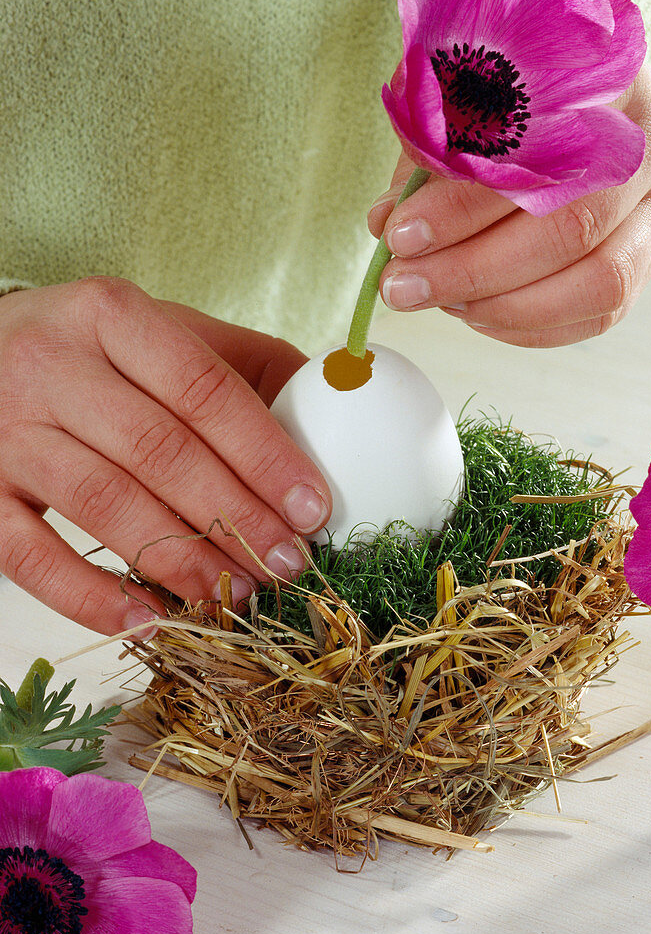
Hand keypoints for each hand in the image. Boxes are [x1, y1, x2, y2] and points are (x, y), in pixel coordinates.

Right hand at [0, 279, 330, 636]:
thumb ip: (241, 363)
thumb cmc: (91, 351)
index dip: (264, 454)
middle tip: (286, 562)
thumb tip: (334, 401)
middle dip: (235, 516)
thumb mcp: (160, 329)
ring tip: (237, 593)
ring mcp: (4, 428)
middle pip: (160, 450)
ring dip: (179, 559)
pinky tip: (150, 619)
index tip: (313, 508)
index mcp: (111, 315)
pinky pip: (30, 555)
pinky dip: (91, 595)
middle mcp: (52, 365)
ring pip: (103, 502)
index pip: (202, 389)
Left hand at [368, 65, 650, 346]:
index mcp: (615, 79)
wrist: (568, 94)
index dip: (464, 204)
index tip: (400, 233)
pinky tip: (478, 314)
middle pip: (575, 227)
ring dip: (508, 307)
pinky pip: (600, 314)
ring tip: (441, 302)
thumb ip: (429, 154)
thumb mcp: (461, 95)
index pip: (540, 153)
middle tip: (404, 285)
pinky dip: (533, 327)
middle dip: (475, 269)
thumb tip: (387, 224)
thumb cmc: (510, 90)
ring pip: (600, 282)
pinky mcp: (646, 259)